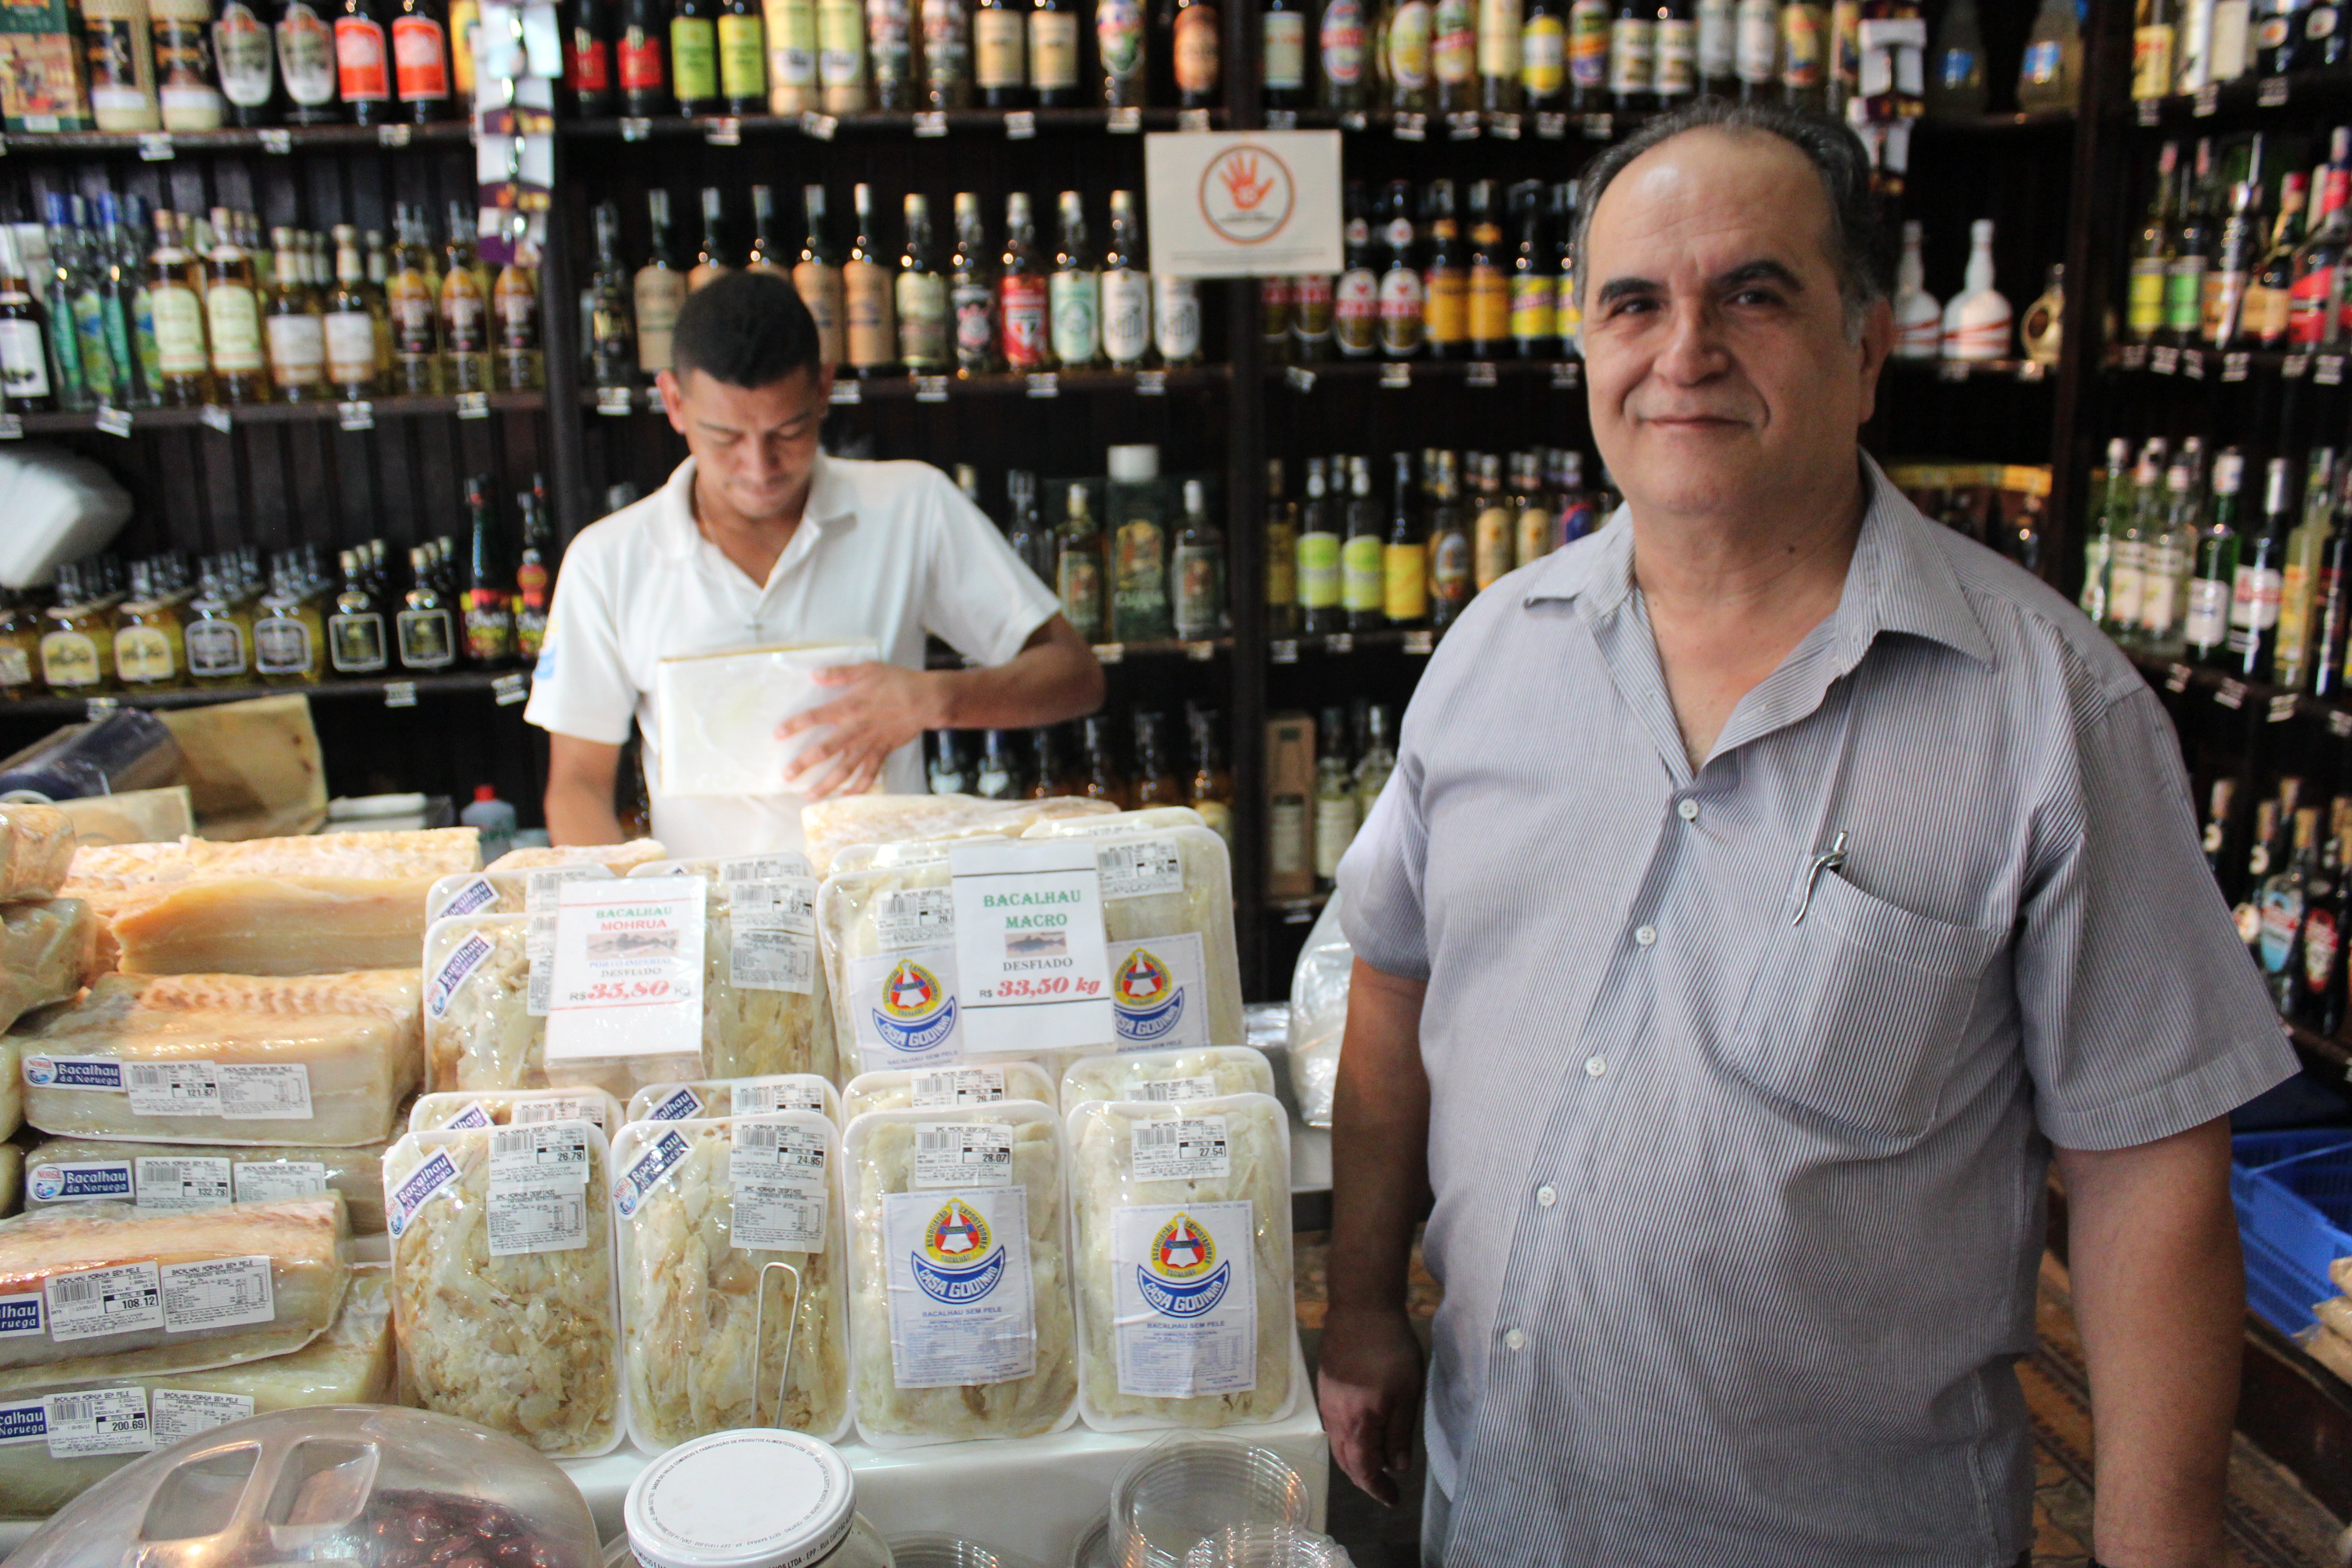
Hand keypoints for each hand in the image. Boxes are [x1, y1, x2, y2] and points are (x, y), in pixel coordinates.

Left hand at [777, 662, 944, 799]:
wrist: (927, 700)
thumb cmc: (896, 682)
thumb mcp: (867, 669)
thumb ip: (839, 673)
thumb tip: (814, 675)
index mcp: (848, 707)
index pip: (815, 717)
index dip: (795, 726)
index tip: (777, 734)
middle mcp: (855, 730)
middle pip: (825, 751)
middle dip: (804, 765)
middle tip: (786, 776)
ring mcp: (869, 745)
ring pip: (844, 770)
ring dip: (826, 785)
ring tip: (809, 796)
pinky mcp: (882, 753)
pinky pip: (868, 776)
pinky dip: (857, 789)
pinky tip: (844, 797)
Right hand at [1317, 1303, 1423, 1505]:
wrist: (1360, 1308)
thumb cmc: (1390, 1349)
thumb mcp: (1407, 1393)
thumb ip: (1400, 1433)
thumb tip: (1397, 1467)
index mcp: (1358, 1423)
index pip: (1364, 1470)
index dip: (1378, 1489)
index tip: (1393, 1499)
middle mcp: (1336, 1418)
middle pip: (1346, 1461)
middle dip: (1365, 1479)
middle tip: (1384, 1487)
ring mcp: (1327, 1401)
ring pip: (1338, 1443)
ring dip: (1355, 1460)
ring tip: (1375, 1464)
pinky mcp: (1325, 1386)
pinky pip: (1334, 1426)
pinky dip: (1348, 1440)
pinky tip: (1361, 1433)